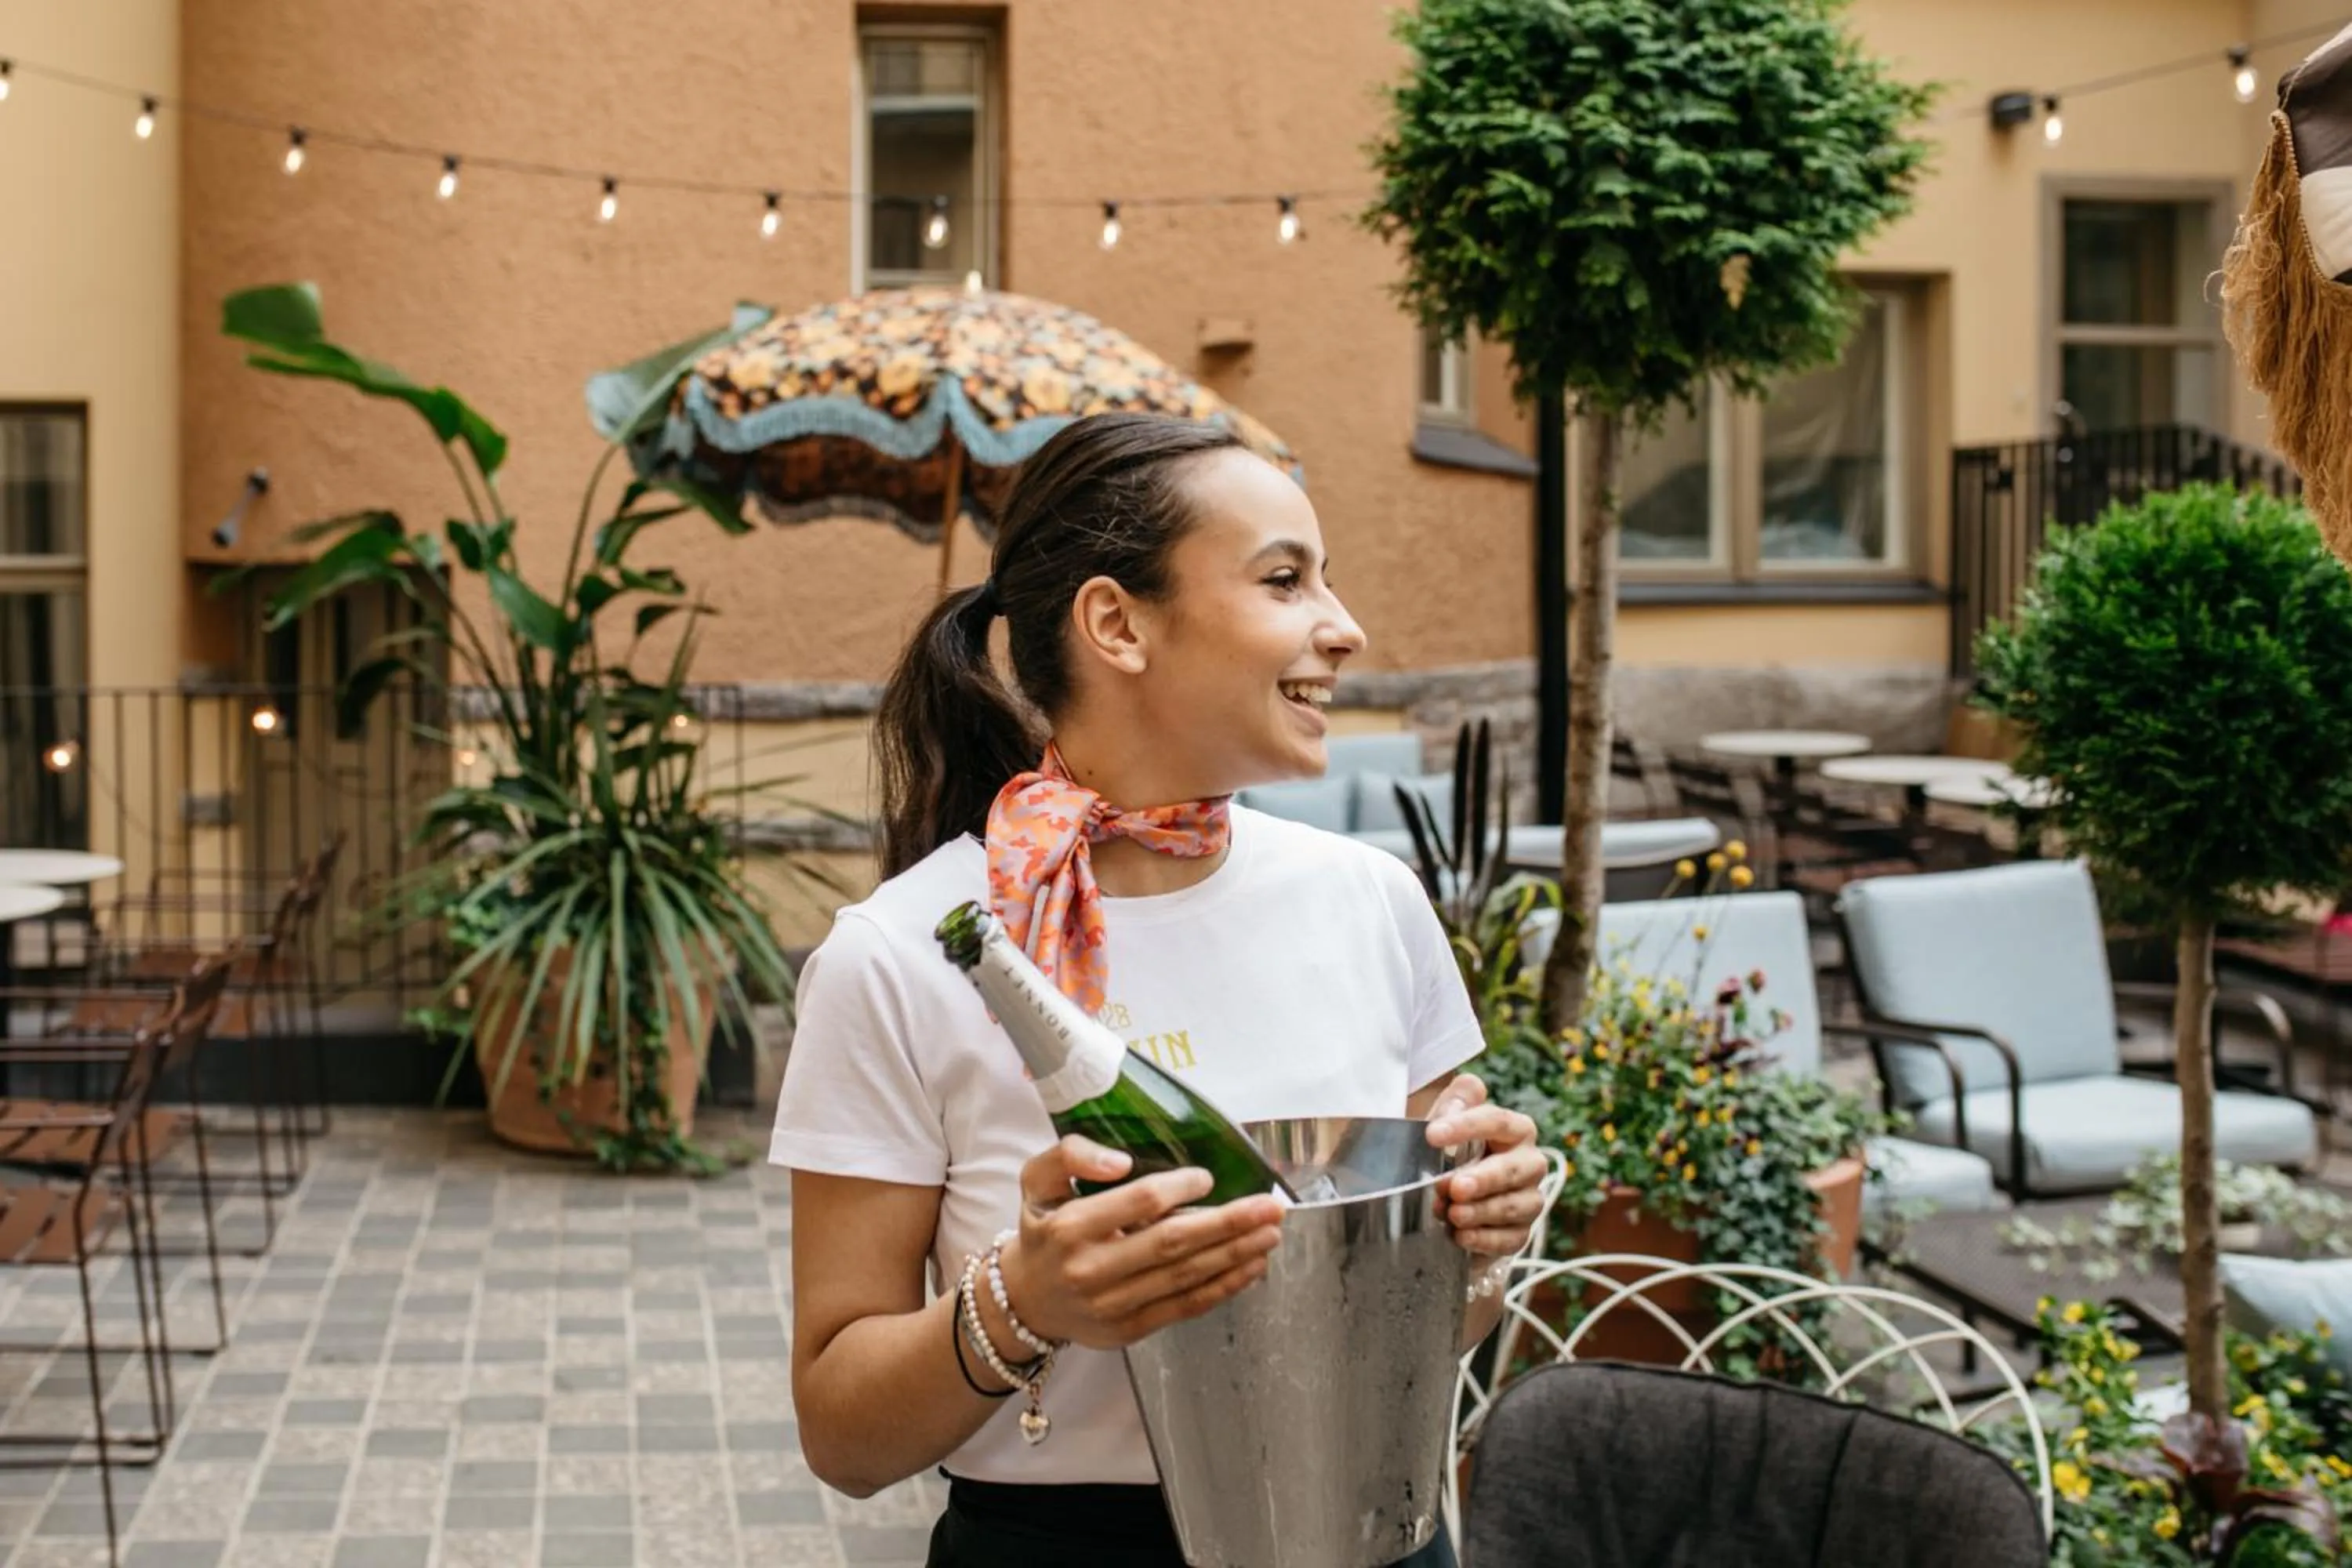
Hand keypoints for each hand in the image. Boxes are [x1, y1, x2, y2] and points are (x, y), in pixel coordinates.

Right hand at [995, 1135, 1284, 1350]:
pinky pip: (1185, 1307)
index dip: (1179, 1188)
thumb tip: (1120, 1161)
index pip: (1138, 1203)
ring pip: (1185, 1277)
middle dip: (1228, 1224)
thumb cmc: (1042, 1230)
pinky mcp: (1129, 1330)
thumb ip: (1069, 1155)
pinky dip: (1223, 1287)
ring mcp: (1112, 1305)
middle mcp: (1091, 1269)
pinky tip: (1252, 1267)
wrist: (1024, 1301)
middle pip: (1173, 1243)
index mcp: (1070, 1228)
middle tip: (1271, 1206)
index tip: (1207, 1177)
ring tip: (1271, 1232)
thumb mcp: (1036, 1180)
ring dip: (1236, 1254)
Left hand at [1425, 1073, 1546, 1257]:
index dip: (1465, 1126)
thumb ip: (1455, 1102)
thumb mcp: (1443, 1125)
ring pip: (1516, 1205)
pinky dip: (1485, 1239)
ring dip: (1481, 1211)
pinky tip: (1461, 1236)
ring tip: (1452, 1214)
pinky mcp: (1521, 1233)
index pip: (1496, 1121)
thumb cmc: (1448, 1157)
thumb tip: (1467, 1093)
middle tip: (1454, 1186)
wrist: (1445, 1207)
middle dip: (1484, 1178)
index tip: (1431, 1135)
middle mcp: (1528, 1162)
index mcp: (1513, 1129)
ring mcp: (1529, 1199)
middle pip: (1514, 1168)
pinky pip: (1512, 1238)